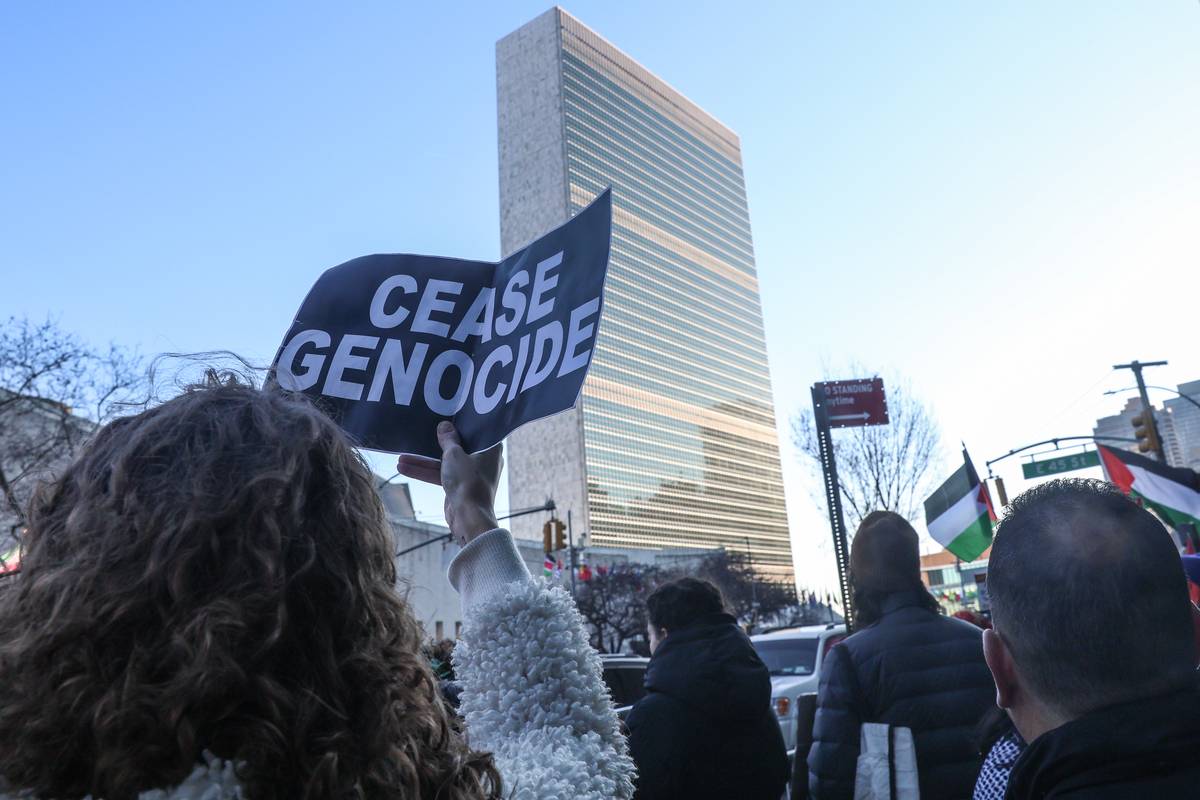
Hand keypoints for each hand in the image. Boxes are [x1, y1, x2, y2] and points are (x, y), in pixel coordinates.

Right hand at [396, 421, 501, 544]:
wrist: (468, 517)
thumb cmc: (467, 482)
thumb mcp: (453, 455)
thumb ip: (448, 439)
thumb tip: (445, 426)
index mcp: (491, 448)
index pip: (477, 431)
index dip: (462, 423)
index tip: (448, 414)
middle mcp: (483, 460)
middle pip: (458, 446)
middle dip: (436, 443)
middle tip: (421, 431)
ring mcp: (470, 474)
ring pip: (445, 462)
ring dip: (424, 461)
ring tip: (401, 456)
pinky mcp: (460, 487)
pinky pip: (442, 475)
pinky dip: (426, 472)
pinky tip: (404, 468)